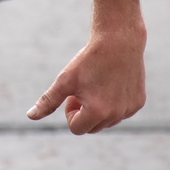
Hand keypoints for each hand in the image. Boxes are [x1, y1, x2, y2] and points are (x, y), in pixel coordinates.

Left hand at [28, 28, 146, 133]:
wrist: (119, 40)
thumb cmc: (88, 60)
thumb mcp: (65, 80)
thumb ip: (48, 101)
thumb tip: (30, 116)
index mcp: (97, 112)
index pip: (76, 128)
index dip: (70, 112)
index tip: (72, 95)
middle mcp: (116, 115)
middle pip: (92, 127)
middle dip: (84, 113)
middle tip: (84, 90)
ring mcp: (129, 110)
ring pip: (107, 121)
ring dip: (99, 110)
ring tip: (98, 86)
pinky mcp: (138, 103)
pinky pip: (121, 112)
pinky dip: (114, 104)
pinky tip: (112, 84)